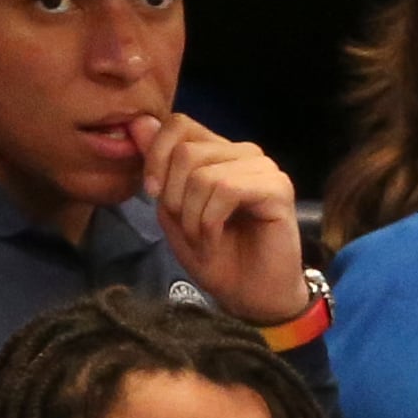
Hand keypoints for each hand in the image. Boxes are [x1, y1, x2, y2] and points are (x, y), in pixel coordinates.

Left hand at [131, 112, 311, 327]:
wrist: (249, 296)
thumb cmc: (215, 257)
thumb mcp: (170, 212)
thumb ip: (157, 167)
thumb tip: (139, 121)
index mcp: (217, 152)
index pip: (178, 124)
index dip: (156, 156)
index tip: (153, 194)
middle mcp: (242, 153)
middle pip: (186, 151)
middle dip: (174, 198)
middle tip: (187, 229)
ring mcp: (262, 168)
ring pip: (203, 174)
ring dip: (192, 217)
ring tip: (204, 239)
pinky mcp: (278, 187)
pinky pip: (226, 190)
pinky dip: (210, 223)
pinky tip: (216, 240)